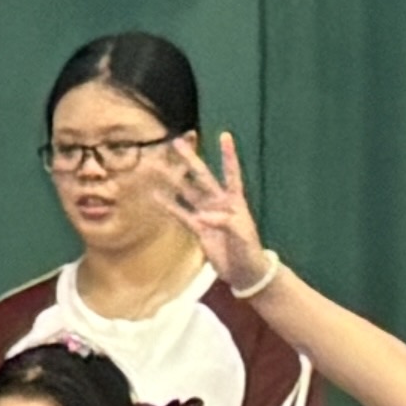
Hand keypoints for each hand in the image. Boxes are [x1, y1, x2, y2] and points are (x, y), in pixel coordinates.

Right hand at [158, 125, 269, 294]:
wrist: (244, 271)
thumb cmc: (250, 250)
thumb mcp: (242, 233)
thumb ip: (224, 222)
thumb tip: (201, 217)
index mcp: (236, 199)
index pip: (231, 172)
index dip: (228, 155)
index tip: (224, 135)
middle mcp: (220, 202)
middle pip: (202, 176)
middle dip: (190, 159)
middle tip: (176, 143)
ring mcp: (207, 214)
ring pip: (187, 192)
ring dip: (173, 180)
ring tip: (158, 166)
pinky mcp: (198, 228)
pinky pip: (181, 214)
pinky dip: (168, 205)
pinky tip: (156, 195)